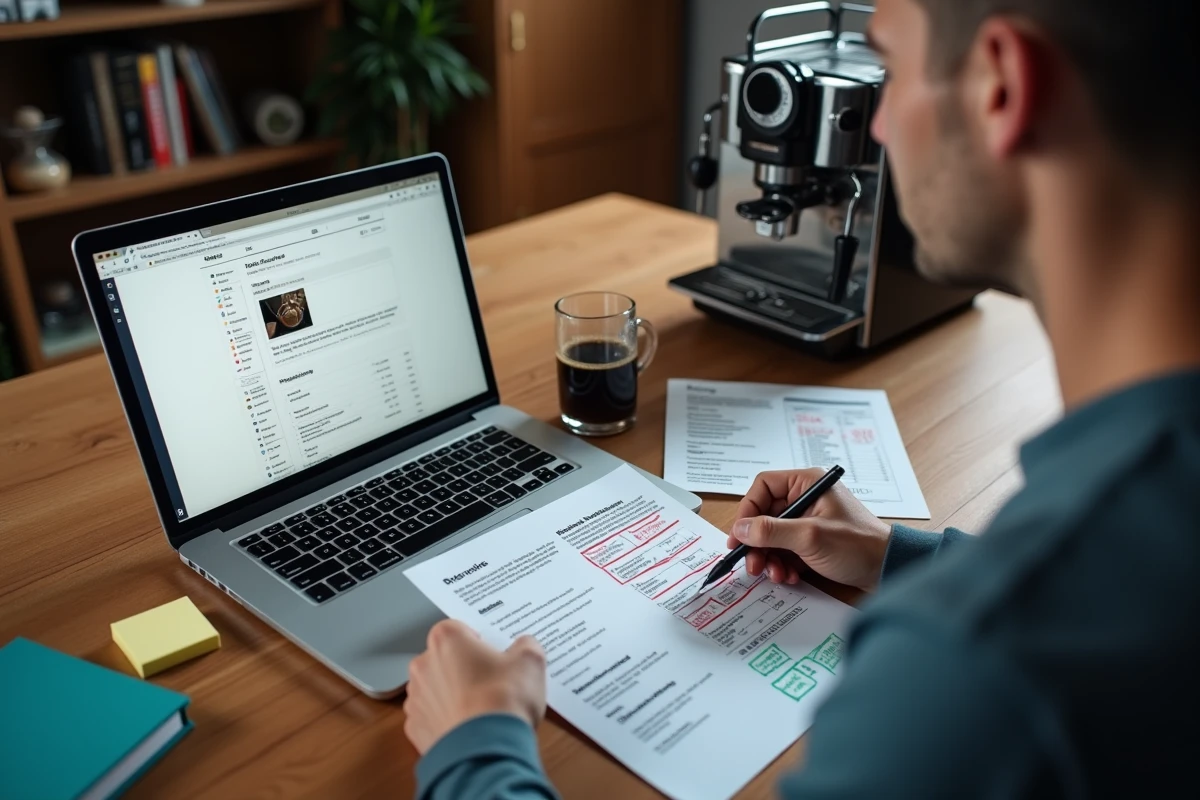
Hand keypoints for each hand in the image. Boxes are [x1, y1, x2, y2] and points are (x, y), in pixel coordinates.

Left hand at [403, 620, 547, 754]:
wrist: (487, 749)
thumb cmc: (503, 700)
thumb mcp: (531, 661)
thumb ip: (525, 646)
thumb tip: (524, 648)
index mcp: (446, 640)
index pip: (459, 629)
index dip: (478, 642)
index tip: (494, 655)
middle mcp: (423, 665)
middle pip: (444, 659)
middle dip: (464, 668)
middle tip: (492, 683)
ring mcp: (416, 698)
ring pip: (436, 689)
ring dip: (453, 696)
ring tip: (481, 710)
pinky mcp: (416, 729)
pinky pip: (432, 719)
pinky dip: (447, 722)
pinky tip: (469, 728)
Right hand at [727, 468, 891, 590]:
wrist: (888, 570)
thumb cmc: (858, 546)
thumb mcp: (810, 537)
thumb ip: (771, 531)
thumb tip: (740, 529)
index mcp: (807, 483)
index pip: (763, 487)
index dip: (747, 510)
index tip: (739, 536)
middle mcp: (806, 497)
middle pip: (765, 515)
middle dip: (757, 542)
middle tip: (753, 565)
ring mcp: (809, 519)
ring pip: (773, 535)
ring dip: (769, 557)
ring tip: (775, 574)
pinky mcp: (812, 540)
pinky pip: (785, 549)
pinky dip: (782, 563)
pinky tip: (789, 576)